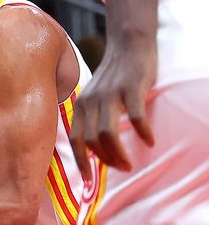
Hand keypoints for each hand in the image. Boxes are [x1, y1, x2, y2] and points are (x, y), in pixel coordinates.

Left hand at [69, 42, 155, 180]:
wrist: (129, 46)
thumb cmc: (115, 77)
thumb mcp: (96, 98)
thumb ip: (93, 118)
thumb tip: (95, 147)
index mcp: (81, 105)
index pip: (75, 139)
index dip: (80, 160)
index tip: (88, 179)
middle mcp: (90, 101)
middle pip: (92, 140)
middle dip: (105, 160)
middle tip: (122, 168)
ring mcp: (110, 94)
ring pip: (108, 133)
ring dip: (118, 152)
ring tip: (130, 163)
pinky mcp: (130, 88)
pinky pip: (134, 117)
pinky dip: (142, 132)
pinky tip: (149, 141)